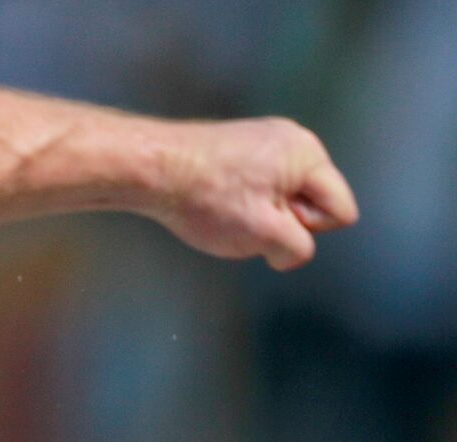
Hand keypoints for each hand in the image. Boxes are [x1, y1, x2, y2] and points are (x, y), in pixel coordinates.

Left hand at [145, 117, 358, 270]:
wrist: (149, 168)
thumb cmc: (205, 197)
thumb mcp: (263, 234)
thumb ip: (296, 249)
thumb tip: (292, 252)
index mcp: (309, 154)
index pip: (340, 211)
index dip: (306, 231)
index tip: (268, 224)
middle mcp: (292, 139)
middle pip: (312, 204)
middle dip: (282, 222)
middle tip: (241, 217)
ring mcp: (263, 140)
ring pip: (281, 199)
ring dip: (257, 216)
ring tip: (221, 209)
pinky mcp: (237, 148)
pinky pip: (256, 189)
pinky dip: (237, 202)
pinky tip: (210, 202)